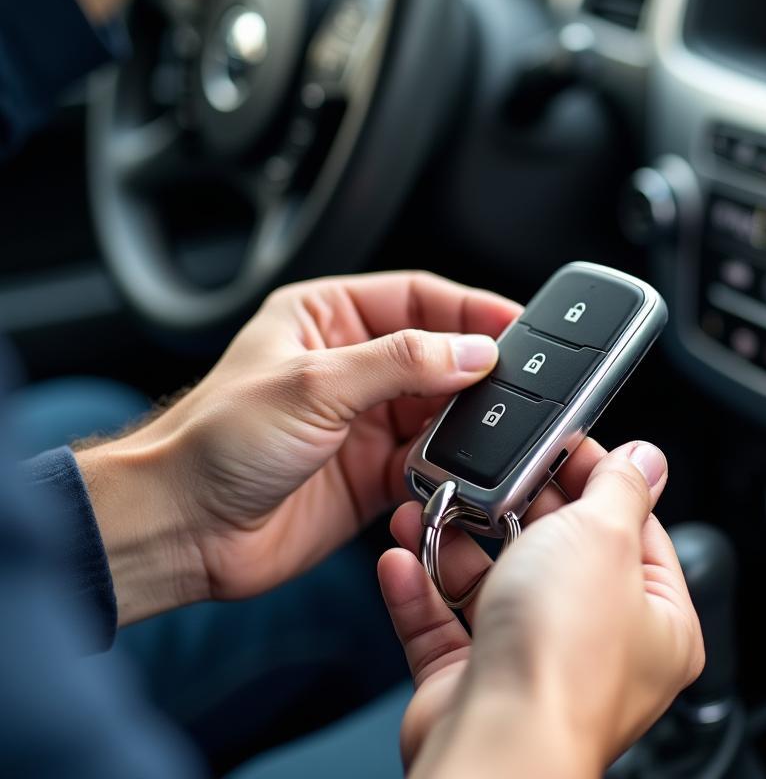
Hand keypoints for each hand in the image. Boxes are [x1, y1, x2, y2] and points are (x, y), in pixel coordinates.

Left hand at [76, 272, 520, 624]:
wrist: (181, 530)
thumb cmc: (215, 441)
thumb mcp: (315, 383)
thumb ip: (401, 363)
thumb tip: (473, 351)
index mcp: (326, 317)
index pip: (417, 297)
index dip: (469, 310)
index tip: (515, 325)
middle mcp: (349, 365)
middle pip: (436, 353)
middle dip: (478, 366)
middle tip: (523, 378)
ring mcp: (362, 421)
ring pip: (440, 409)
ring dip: (469, 419)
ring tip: (500, 424)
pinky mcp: (371, 473)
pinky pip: (430, 461)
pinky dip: (452, 465)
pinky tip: (465, 467)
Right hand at [378, 442, 704, 778]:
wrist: (494, 744)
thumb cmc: (563, 657)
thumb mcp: (603, 537)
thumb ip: (621, 489)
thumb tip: (645, 459)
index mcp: (656, 619)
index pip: (634, 528)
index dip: (596, 479)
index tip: (562, 445)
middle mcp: (599, 646)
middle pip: (558, 551)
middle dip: (515, 509)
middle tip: (489, 474)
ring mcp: (535, 664)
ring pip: (495, 585)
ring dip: (455, 544)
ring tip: (429, 508)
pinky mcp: (477, 684)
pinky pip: (445, 624)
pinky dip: (421, 589)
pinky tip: (402, 559)